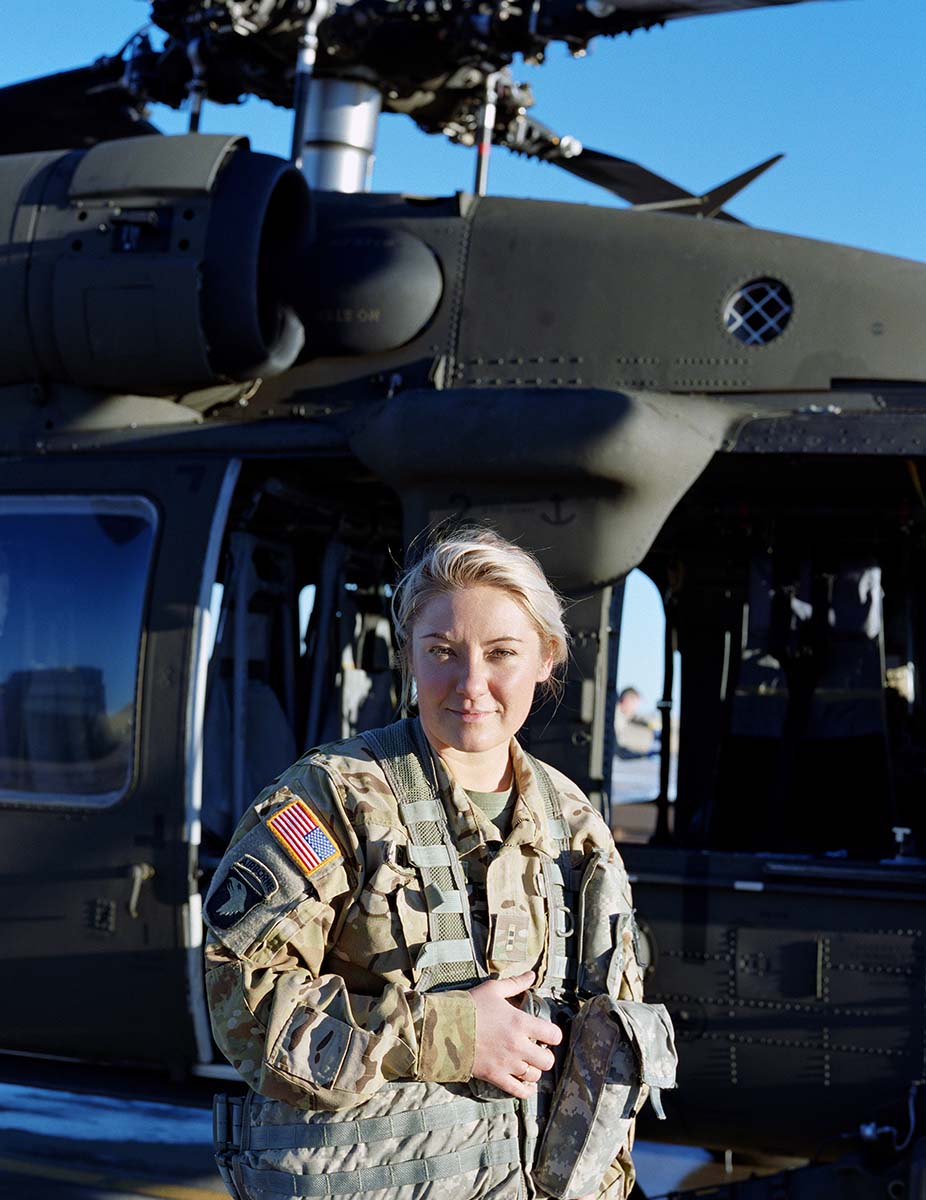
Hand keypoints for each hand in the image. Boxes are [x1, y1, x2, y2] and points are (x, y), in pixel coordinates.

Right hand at [470, 970, 562, 1098]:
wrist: (444, 1027)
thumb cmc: (470, 1006)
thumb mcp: (493, 989)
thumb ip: (516, 983)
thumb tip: (532, 974)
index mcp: (520, 1022)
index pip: (553, 1035)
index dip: (553, 1034)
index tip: (547, 1033)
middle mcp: (518, 1046)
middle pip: (547, 1061)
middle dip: (545, 1055)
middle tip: (536, 1049)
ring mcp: (507, 1064)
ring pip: (534, 1076)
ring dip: (533, 1070)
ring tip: (527, 1063)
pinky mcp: (495, 1077)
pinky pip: (518, 1091)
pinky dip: (525, 1090)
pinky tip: (525, 1084)